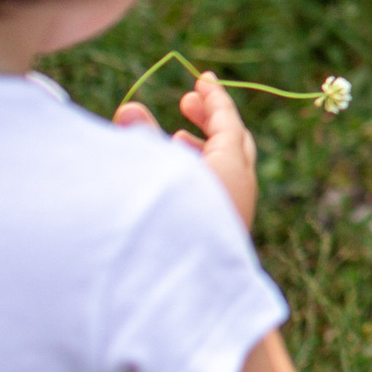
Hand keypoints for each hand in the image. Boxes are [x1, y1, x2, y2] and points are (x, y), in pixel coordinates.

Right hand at [116, 72, 259, 230]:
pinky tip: (174, 174)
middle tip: (186, 101)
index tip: (202, 78)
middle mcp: (241, 188)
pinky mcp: (223, 231)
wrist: (180, 294)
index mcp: (231, 169)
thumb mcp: (148, 173)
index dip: (214, 98)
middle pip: (234, 141)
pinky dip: (201, 171)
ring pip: (226, 167)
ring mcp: (235, 211)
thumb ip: (139, 140)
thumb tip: (130, 108)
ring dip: (203, 146)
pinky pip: (218, 188)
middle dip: (211, 119)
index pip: (228, 122)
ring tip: (175, 136)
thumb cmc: (163, 223)